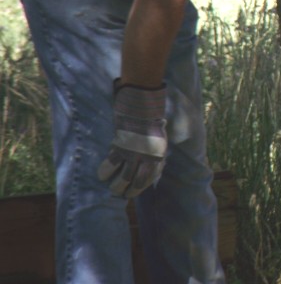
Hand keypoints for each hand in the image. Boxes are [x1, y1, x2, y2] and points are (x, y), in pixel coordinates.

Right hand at [97, 81, 167, 197]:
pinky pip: (111, 165)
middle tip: (120, 193)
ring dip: (116, 186)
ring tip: (112, 188)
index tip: (132, 192)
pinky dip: (105, 172)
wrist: (143, 106)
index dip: (140, 188)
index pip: (149, 179)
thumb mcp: (158, 142)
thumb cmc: (151, 124)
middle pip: (136, 182)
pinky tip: (102, 175)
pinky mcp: (121, 147)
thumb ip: (153, 156)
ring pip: (123, 178)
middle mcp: (148, 158)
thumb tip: (150, 170)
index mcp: (158, 156)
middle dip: (128, 190)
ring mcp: (134, 154)